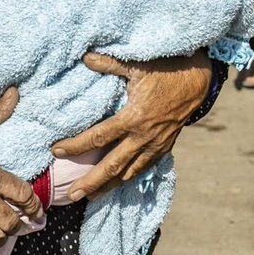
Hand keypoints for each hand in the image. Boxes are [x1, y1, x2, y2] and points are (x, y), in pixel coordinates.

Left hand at [52, 51, 212, 200]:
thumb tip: (85, 57)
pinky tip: (118, 182)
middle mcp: (143, 137)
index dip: (75, 145)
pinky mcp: (164, 147)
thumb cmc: (165, 70)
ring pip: (129, 173)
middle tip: (72, 195)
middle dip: (91, 182)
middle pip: (112, 166)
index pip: (98, 137)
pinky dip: (129, 178)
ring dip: (109, 186)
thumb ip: (109, 64)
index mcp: (133, 117)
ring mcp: (155, 145)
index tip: (56, 150)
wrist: (196, 81)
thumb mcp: (136, 65)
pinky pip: (144, 168)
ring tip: (91, 197)